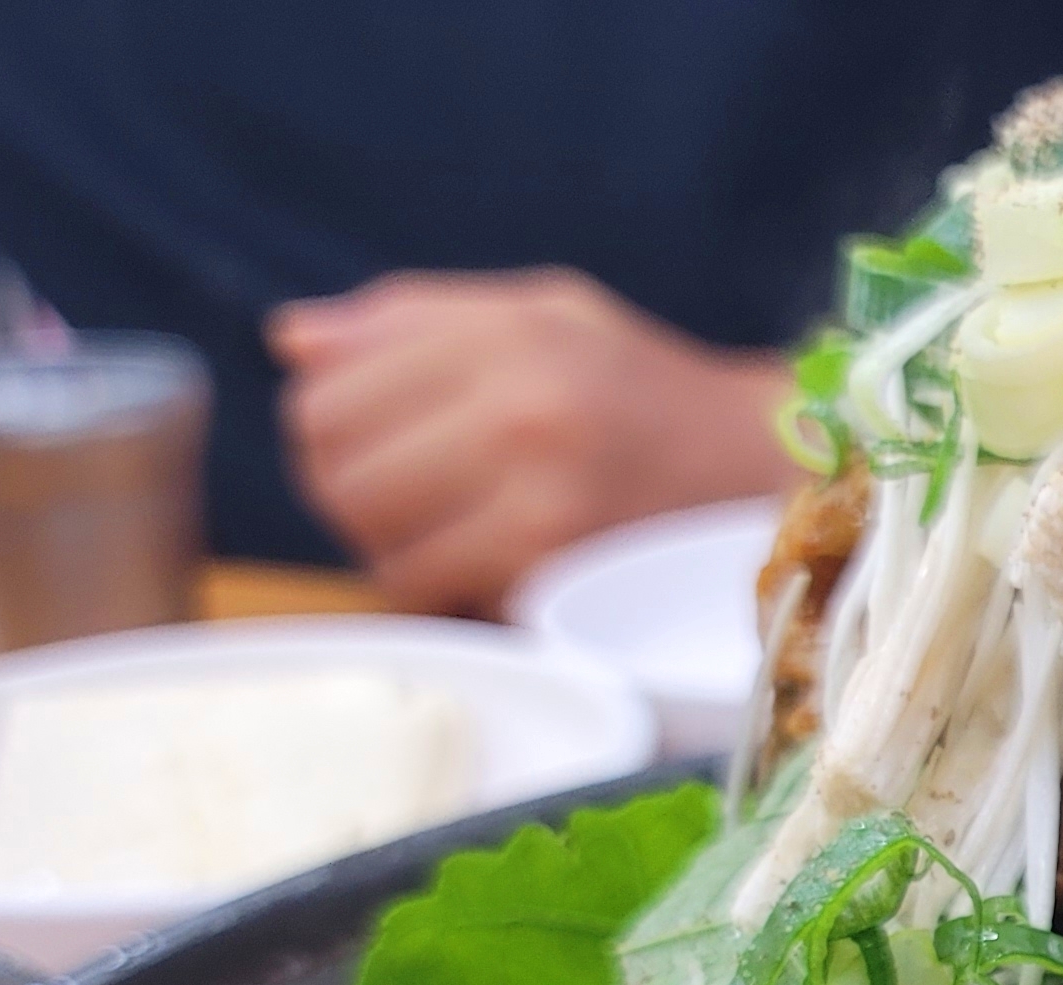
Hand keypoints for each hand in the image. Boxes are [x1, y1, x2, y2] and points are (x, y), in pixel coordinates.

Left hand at [269, 268, 792, 613]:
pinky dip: (430, 588)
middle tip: (404, 498)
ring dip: (387, 545)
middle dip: (349, 491)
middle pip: (336, 464)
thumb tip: (292, 341)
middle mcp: (520, 404)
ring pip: (372, 534)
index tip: (377, 441)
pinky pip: (426, 586)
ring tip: (442, 533)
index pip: (330, 385)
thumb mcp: (548, 318)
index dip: (328, 423)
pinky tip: (472, 570)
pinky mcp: (554, 567)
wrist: (769, 477)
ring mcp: (538, 491)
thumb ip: (419, 319)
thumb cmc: (648, 395)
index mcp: (510, 332)